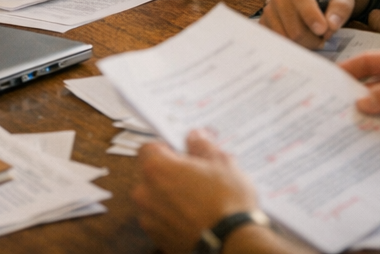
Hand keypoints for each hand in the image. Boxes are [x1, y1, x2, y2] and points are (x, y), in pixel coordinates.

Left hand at [133, 130, 258, 252]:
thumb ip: (202, 144)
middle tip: (196, 177)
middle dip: (170, 173)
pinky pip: (161, 220)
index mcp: (156, 168)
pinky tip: (195, 218)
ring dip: (171, 197)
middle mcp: (145, 193)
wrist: (234, 245)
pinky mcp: (158, 239)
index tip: (184, 153)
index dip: (166, 148)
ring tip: (199, 201)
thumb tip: (194, 136)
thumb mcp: (221, 162)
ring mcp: (149, 219)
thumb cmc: (227, 202)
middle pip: (151, 174)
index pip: (148, 148)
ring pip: (156, 198)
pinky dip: (173, 217)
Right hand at [260, 0, 354, 48]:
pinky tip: (300, 39)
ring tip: (311, 36)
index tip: (322, 30)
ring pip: (286, 38)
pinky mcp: (264, 22)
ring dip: (304, 44)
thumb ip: (340, 8)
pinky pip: (277, 41)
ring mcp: (269, 8)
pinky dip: (291, 45)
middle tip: (323, 36)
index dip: (310, 16)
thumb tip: (331, 24)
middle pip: (294, 27)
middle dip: (313, 39)